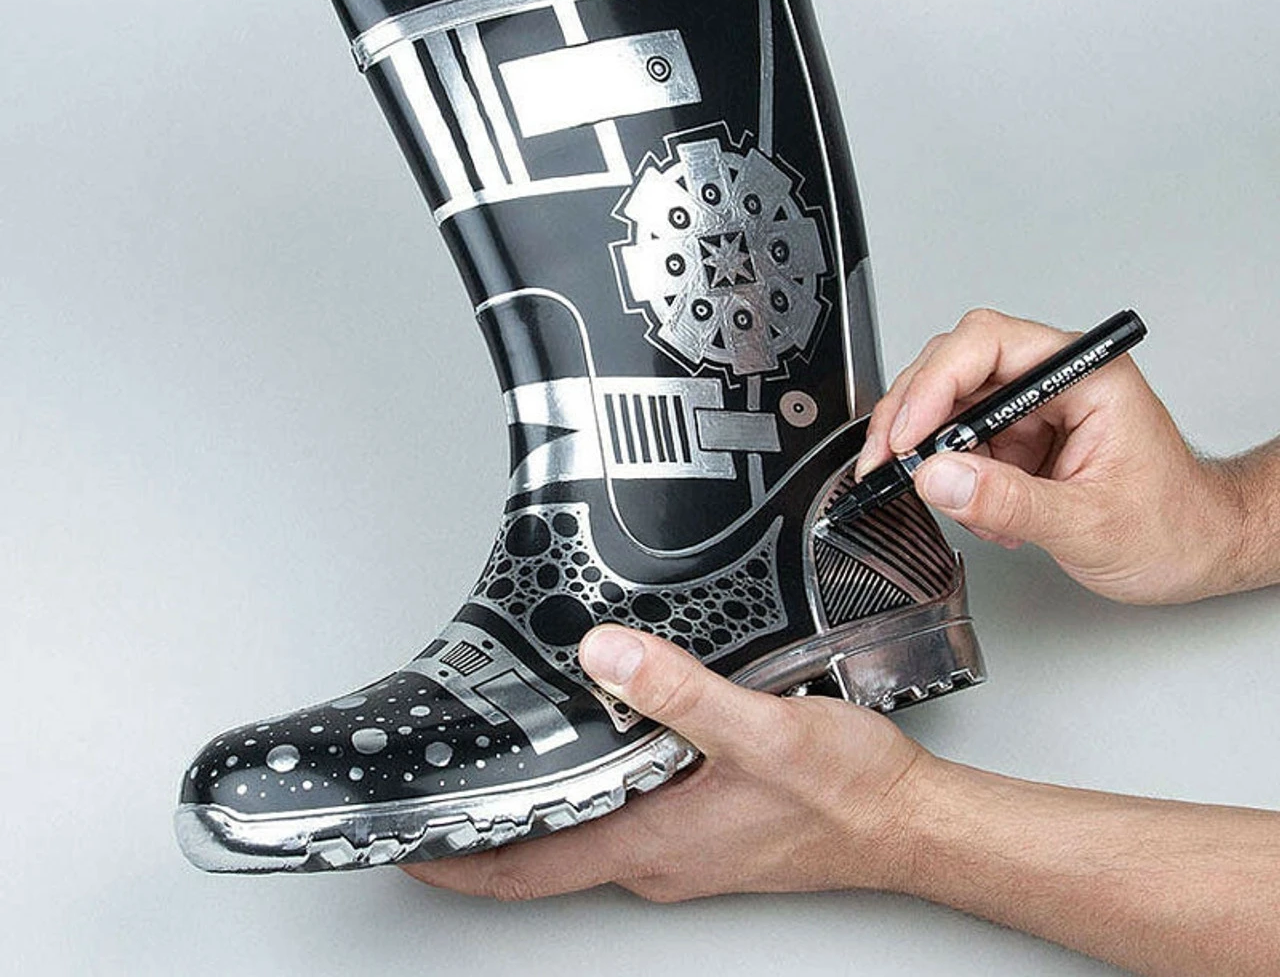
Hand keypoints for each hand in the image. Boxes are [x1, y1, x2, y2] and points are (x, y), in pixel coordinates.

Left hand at [402, 625, 925, 900]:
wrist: (909, 824)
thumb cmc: (846, 795)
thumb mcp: (761, 731)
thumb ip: (679, 693)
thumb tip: (604, 655)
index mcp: (654, 843)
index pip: (529, 867)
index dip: (459, 860)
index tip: (406, 841)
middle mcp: (657, 854)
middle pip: (544, 851)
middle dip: (485, 824)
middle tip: (438, 784)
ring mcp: (680, 844)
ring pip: (583, 828)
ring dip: (536, 801)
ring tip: (496, 756)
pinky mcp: (702, 825)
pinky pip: (622, 809)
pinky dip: (588, 784)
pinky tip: (592, 740)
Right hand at [857, 308, 1249, 603]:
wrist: (1202, 549)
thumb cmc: (1176, 524)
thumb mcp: (1089, 522)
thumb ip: (1009, 500)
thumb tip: (938, 478)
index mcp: (1083, 372)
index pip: (987, 344)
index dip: (935, 383)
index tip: (909, 434)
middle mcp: (1054, 377)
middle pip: (955, 365)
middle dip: (914, 415)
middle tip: (888, 460)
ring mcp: (1035, 404)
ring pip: (950, 403)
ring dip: (934, 454)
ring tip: (954, 500)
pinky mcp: (1023, 433)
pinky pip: (963, 440)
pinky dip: (955, 476)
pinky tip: (980, 508)